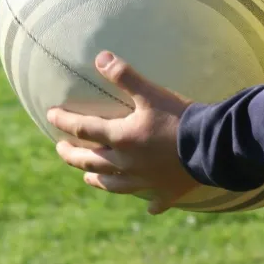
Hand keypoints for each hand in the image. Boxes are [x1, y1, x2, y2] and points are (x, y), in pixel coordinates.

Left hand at [46, 51, 201, 214]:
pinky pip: (154, 201)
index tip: (50, 115)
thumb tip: (99, 57)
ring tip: (88, 177)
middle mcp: (127, 164)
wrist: (212, 146)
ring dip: (98, 180)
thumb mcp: (150, 92)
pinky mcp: (168, 192)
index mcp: (121, 138)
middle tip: (59, 149)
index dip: (64, 121)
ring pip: (113, 185)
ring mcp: (146, 181)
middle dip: (71, 155)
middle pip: (91, 161)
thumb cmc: (179, 117)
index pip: (83, 129)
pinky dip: (150, 203)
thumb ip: (124, 75)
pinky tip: (149, 206)